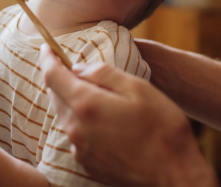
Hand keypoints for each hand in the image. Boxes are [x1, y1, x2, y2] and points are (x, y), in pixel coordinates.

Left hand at [39, 44, 217, 186]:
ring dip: (70, 100)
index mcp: (87, 105)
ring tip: (88, 91)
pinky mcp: (87, 163)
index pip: (53, 76)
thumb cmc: (163, 128)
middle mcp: (77, 129)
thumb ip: (104, 74)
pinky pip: (75, 134)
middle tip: (70, 65)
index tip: (47, 47)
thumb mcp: (138, 88)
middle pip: (55, 96)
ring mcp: (80, 149)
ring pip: (64, 115)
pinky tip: (99, 119)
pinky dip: (80, 121)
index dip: (47, 58)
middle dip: (59, 78)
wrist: (174, 176)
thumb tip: (77, 68)